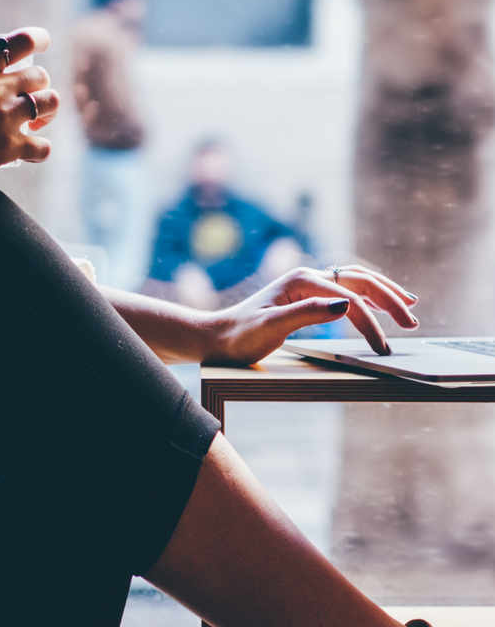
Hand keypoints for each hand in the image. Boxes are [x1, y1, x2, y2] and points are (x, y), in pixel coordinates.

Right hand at [0, 29, 58, 192]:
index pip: (22, 40)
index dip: (39, 39)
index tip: (43, 44)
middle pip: (40, 75)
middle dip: (38, 87)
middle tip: (29, 101)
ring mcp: (4, 117)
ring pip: (51, 104)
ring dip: (47, 113)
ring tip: (35, 124)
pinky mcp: (8, 148)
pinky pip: (44, 147)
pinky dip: (40, 151)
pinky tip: (30, 154)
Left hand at [199, 264, 418, 366]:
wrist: (215, 338)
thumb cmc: (239, 337)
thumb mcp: (271, 328)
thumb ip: (308, 314)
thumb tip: (347, 304)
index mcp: (302, 281)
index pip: (349, 300)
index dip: (371, 324)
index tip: (383, 350)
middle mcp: (308, 277)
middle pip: (361, 281)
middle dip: (390, 300)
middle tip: (412, 321)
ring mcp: (309, 285)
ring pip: (357, 281)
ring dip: (384, 292)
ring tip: (408, 305)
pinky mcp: (307, 296)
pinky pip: (347, 289)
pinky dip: (369, 295)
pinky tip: (380, 303)